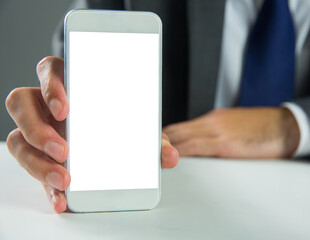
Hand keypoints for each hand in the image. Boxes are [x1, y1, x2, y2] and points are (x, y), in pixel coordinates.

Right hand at [5, 56, 178, 212]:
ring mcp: (39, 130)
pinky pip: (30, 168)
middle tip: (64, 151)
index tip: (65, 109)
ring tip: (65, 179)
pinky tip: (62, 198)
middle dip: (37, 127)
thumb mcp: (137, 130)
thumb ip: (152, 140)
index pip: (51, 70)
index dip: (52, 85)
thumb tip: (169, 156)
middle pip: (22, 102)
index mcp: (72, 86)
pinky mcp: (38, 157)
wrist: (112, 149)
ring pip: (18, 138)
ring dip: (37, 161)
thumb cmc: (121, 127)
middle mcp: (48, 106)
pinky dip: (45, 186)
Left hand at [163, 108, 299, 158]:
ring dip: (165, 146)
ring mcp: (217, 131)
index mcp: (213, 118)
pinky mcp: (226, 144)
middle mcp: (211, 122)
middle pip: (175, 130)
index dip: (163, 135)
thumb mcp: (234, 126)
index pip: (179, 126)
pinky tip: (171, 158)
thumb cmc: (263, 128)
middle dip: (159, 140)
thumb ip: (216, 134)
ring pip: (181, 138)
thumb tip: (201, 146)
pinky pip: (195, 148)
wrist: (287, 126)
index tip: (154, 143)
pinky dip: (180, 152)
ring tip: (152, 155)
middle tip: (146, 149)